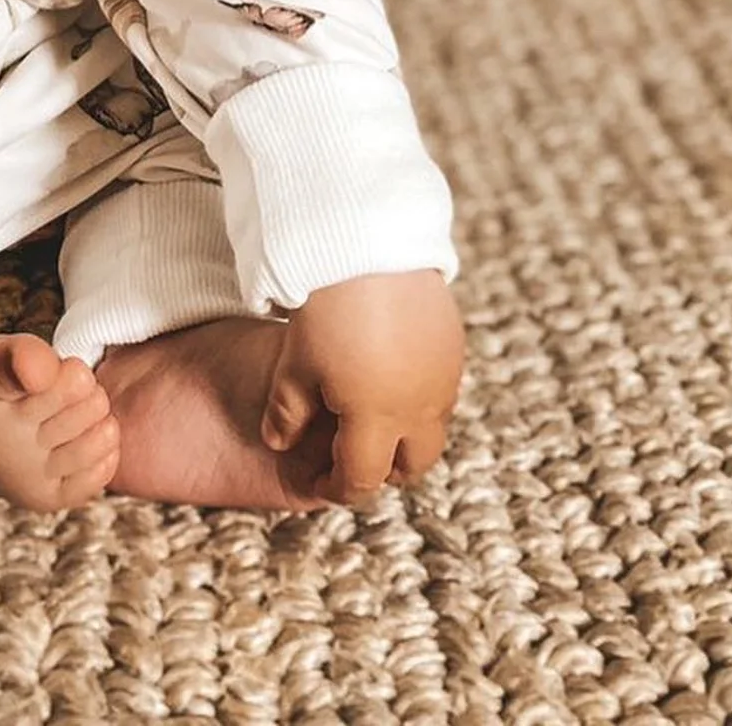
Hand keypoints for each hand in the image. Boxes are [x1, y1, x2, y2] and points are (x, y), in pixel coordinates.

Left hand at [260, 270, 464, 506]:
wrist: (370, 243)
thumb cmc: (326, 307)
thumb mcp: (295, 364)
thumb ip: (286, 412)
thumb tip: (277, 442)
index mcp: (378, 419)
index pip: (363, 477)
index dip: (339, 487)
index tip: (321, 482)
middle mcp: (421, 407)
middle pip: (412, 464)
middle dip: (383, 468)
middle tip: (351, 452)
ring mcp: (444, 377)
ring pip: (432, 428)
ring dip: (406, 432)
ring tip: (370, 410)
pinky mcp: (454, 345)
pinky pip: (442, 390)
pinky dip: (419, 396)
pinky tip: (389, 370)